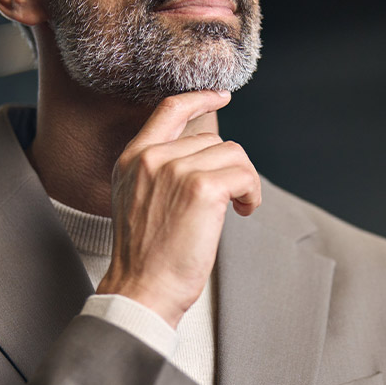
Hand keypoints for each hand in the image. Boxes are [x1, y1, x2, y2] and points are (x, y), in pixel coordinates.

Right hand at [98, 90, 260, 327]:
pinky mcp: (201, 188)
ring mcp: (176, 170)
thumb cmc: (145, 257)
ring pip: (233, 155)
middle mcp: (152, 158)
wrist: (141, 289)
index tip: (221, 95)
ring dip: (245, 181)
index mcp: (133, 159)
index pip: (169, 109)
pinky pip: (244, 175)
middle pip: (212, 140)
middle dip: (229, 168)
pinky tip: (243, 211)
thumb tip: (203, 156)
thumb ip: (160, 172)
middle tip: (231, 199)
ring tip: (237, 207)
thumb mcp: (138, 201)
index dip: (200, 99)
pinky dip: (252, 193)